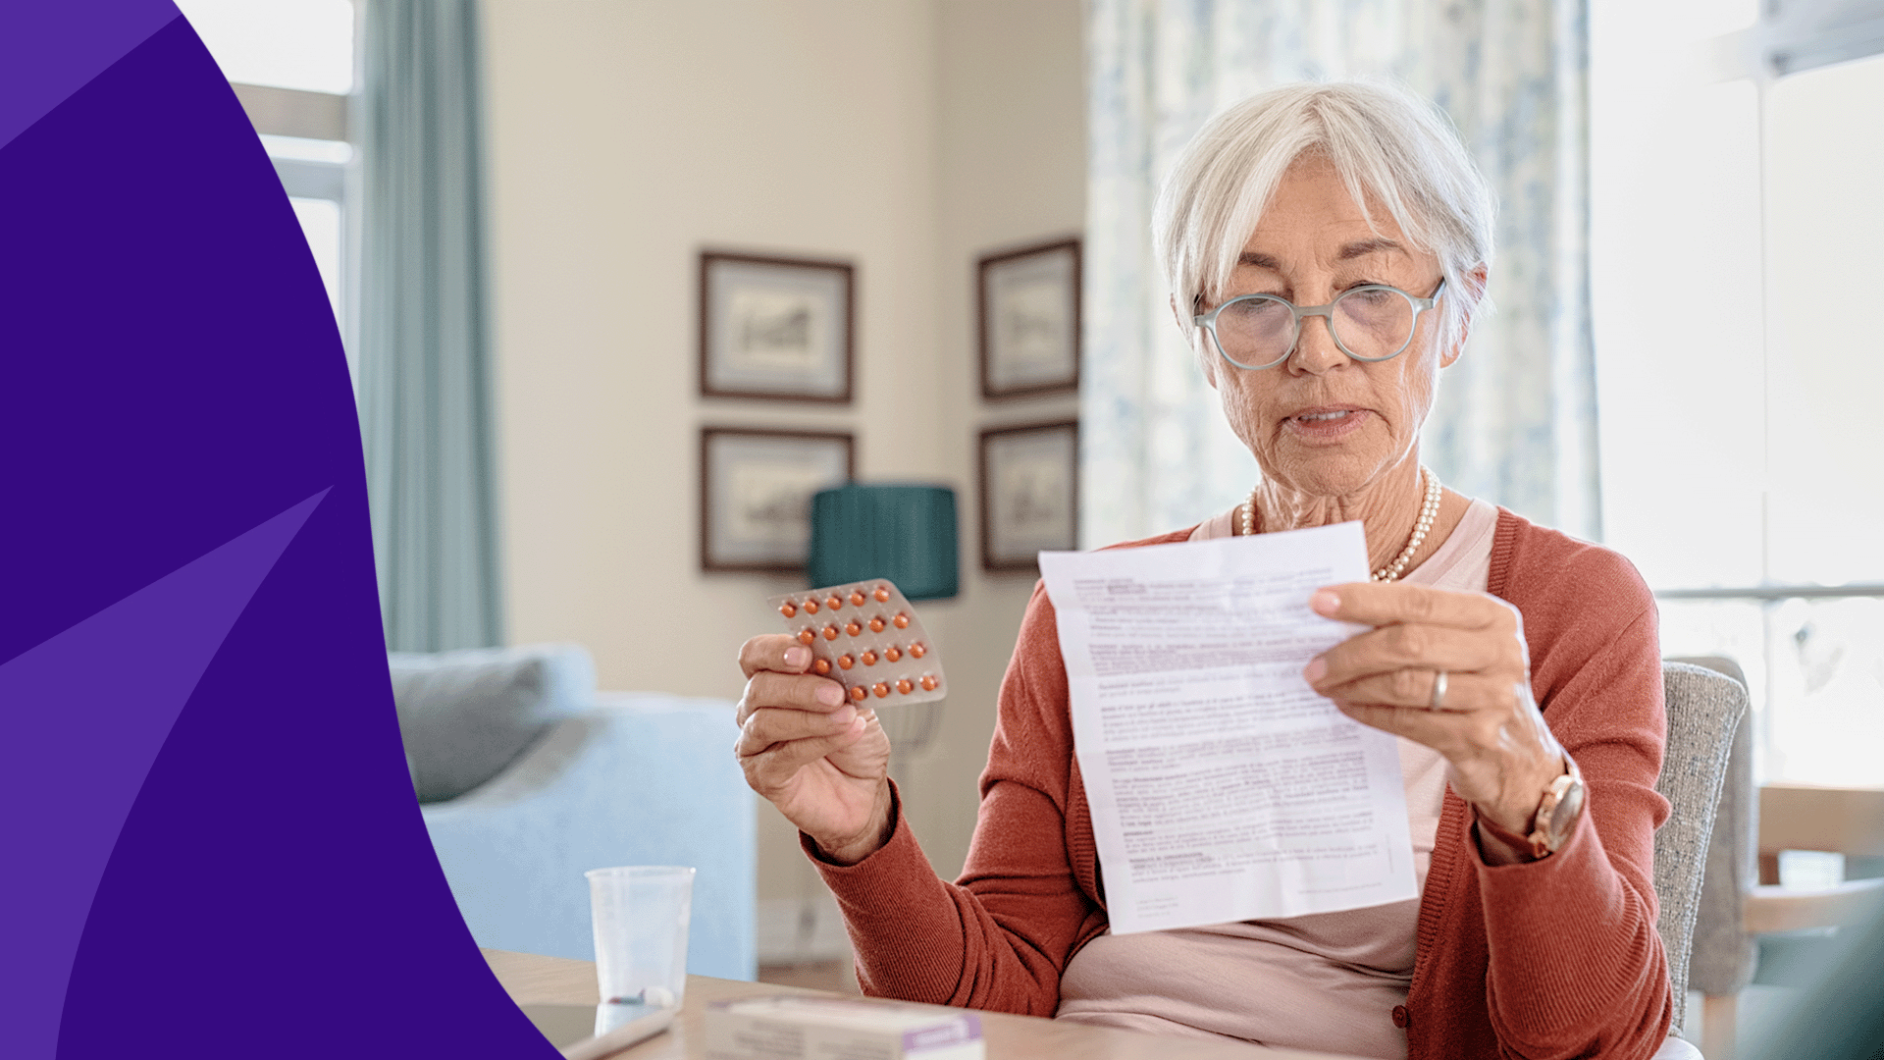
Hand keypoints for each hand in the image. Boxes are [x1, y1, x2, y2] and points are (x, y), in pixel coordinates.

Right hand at [735, 635, 893, 862]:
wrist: (864, 792)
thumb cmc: (855, 744)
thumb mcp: (857, 702)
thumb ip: (845, 680)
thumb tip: (846, 658)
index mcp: (774, 681)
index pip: (755, 655)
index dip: (775, 650)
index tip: (806, 653)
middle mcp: (755, 710)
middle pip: (759, 687)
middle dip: (799, 688)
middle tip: (835, 693)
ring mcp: (753, 744)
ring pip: (765, 722)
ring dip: (810, 718)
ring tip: (846, 717)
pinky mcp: (761, 775)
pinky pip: (781, 755)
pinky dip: (816, 743)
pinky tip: (845, 735)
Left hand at [1301, 583, 1564, 839]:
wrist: (1519, 757)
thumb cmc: (1473, 686)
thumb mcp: (1460, 645)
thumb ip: (1415, 626)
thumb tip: (1337, 614)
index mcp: (1493, 616)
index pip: (1418, 601)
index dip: (1364, 600)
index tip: (1317, 603)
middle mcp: (1500, 652)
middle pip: (1408, 643)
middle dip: (1351, 652)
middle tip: (1312, 662)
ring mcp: (1493, 697)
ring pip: (1404, 684)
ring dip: (1353, 684)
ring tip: (1323, 684)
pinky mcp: (1476, 738)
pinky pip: (1407, 721)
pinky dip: (1369, 712)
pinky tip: (1348, 706)